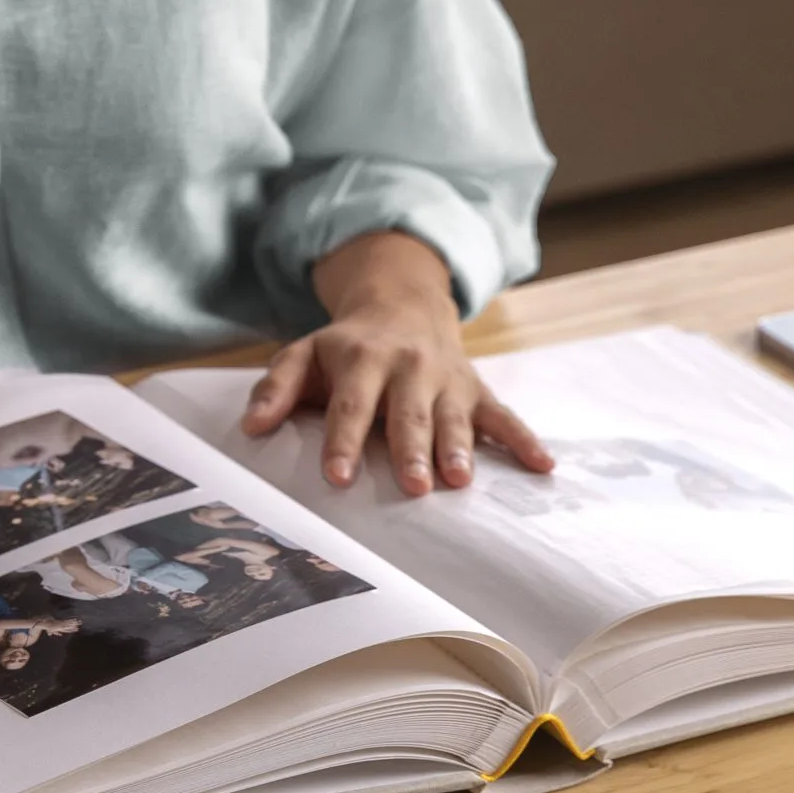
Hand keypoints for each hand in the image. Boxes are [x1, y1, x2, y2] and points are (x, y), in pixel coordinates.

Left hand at [242, 231, 552, 494]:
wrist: (402, 305)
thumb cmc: (344, 347)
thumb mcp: (302, 354)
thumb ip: (275, 388)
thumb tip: (251, 428)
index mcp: (360, 359)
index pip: (350, 406)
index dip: (343, 441)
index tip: (339, 477)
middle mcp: (407, 367)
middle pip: (406, 414)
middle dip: (409, 449)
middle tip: (411, 486)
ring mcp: (446, 378)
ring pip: (454, 416)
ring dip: (457, 448)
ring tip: (458, 480)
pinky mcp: (476, 390)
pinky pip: (504, 416)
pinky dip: (524, 440)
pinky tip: (543, 466)